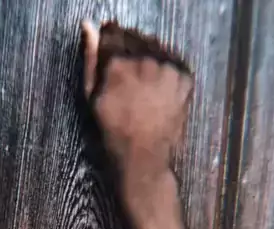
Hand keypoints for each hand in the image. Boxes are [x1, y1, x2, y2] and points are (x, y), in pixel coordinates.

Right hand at [82, 21, 192, 186]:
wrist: (143, 157)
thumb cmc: (111, 131)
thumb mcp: (91, 98)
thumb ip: (90, 59)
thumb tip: (89, 25)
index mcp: (118, 63)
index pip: (113, 33)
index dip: (109, 41)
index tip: (109, 51)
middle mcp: (145, 59)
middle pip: (135, 38)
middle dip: (128, 49)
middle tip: (126, 75)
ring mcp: (167, 68)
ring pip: (155, 48)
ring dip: (147, 57)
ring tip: (141, 83)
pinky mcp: (184, 77)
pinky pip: (172, 61)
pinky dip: (164, 68)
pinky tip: (156, 88)